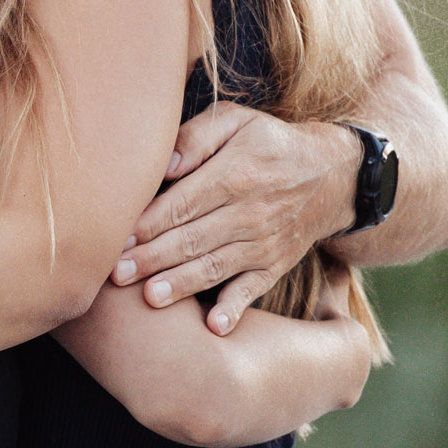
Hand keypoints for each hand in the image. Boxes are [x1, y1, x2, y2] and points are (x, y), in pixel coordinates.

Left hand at [114, 105, 360, 335]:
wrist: (331, 174)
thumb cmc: (268, 142)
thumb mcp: (236, 120)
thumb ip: (196, 137)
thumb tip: (163, 165)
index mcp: (235, 174)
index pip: (183, 203)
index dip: (150, 223)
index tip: (118, 237)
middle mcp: (250, 212)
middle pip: (193, 238)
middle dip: (152, 258)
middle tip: (116, 274)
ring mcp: (264, 242)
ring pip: (215, 266)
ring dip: (182, 284)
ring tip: (150, 298)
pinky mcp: (274, 264)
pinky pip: (253, 289)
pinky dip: (235, 309)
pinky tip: (215, 327)